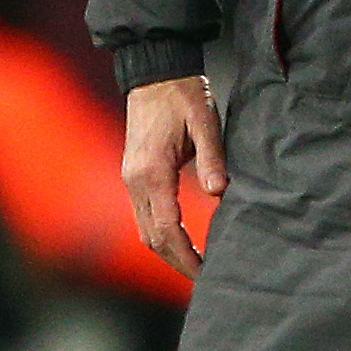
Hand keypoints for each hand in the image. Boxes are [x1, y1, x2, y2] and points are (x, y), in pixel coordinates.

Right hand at [123, 75, 226, 279]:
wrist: (155, 73)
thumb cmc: (184, 96)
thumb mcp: (205, 122)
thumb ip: (212, 158)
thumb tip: (219, 193)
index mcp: (152, 171)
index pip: (168, 228)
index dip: (186, 255)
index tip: (206, 271)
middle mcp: (134, 181)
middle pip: (152, 237)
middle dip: (177, 261)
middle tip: (205, 278)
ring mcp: (130, 179)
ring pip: (144, 230)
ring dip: (168, 251)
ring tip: (196, 266)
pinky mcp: (133, 175)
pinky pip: (144, 216)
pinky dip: (161, 234)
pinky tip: (182, 241)